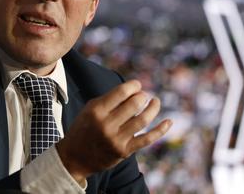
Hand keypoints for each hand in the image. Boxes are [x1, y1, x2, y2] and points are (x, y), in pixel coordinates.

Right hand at [56, 79, 171, 182]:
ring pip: (143, 119)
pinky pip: (147, 139)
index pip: (122, 92)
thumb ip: (110, 99)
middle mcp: (106, 125)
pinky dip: (160, 130)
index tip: (137, 85)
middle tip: (144, 96)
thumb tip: (136, 90)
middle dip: (143, 96)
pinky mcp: (124, 151)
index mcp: (97, 111)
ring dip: (153, 108)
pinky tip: (168, 121)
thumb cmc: (85, 128)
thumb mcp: (90, 109)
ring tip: (155, 101)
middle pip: (134, 104)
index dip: (134, 86)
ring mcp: (116, 139)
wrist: (75, 157)